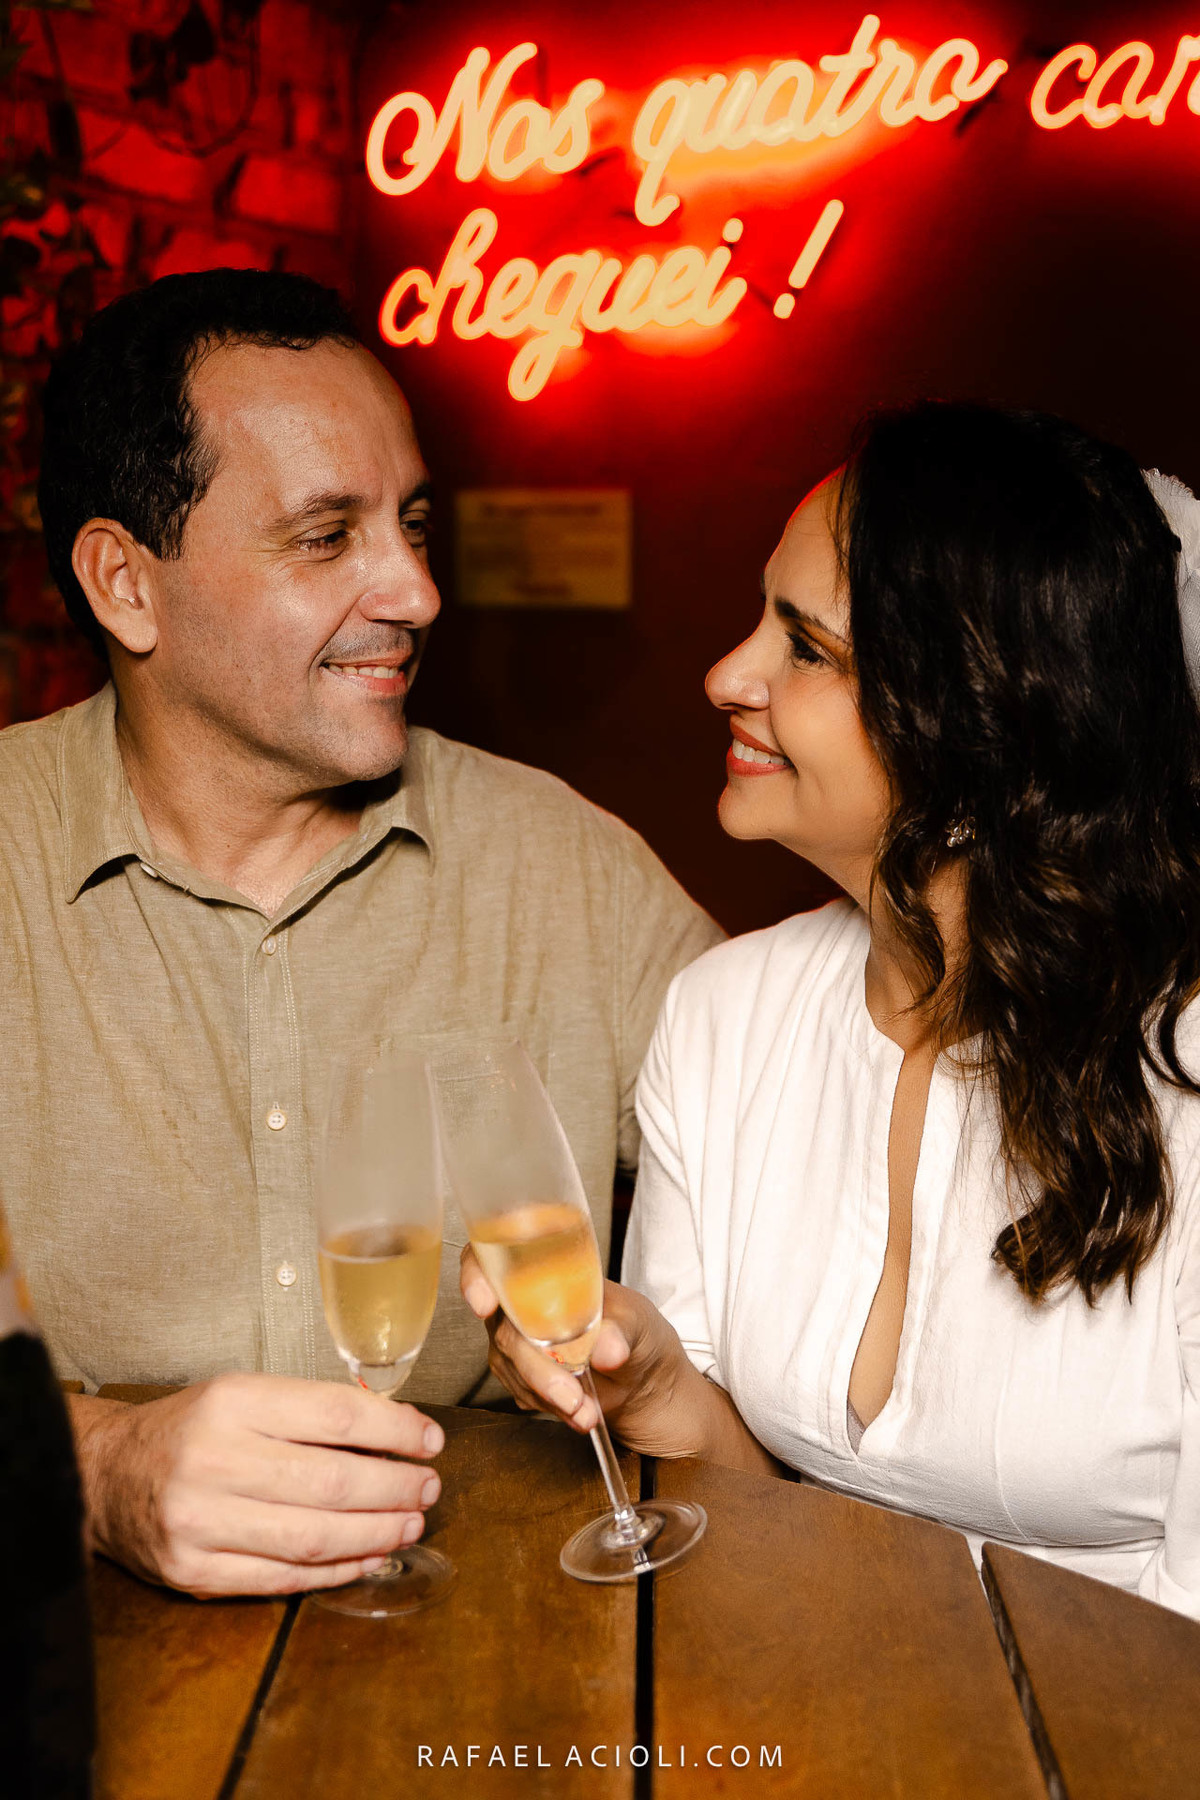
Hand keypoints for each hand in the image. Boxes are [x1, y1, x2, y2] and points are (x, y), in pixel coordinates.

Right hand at [69, 1373, 444, 1598]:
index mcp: (231, 1402)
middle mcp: (214, 1460)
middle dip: (395, 1488)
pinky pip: (283, 1576)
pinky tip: (368, 1556)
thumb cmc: (188, 1430)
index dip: (395, 1431)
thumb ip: (309, 1410)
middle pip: (331, 1482)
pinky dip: (336, 1570)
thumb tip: (393, 1426)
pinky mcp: (194, 1572)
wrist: (103, 1476)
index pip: (335, 1416)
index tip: (429, 1440)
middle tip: (428, 1488)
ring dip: (376, 1534)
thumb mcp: (241, 1395)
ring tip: (409, 1524)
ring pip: (313, 1536)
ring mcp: (201, 1522)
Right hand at [459, 1248, 701, 1457]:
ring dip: (549, 1395)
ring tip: (587, 1411)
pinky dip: (554, 1408)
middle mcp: (519, 1303)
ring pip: (512, 1367)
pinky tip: (581, 1413)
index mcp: (543, 1269)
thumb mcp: (639, 1322)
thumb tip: (608, 1348)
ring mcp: (514, 1343)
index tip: (485, 1303)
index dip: (476, 1275)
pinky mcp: (519, 1378)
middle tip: (572, 1395)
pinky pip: (524, 1393)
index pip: (489, 1259)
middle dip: (537, 1366)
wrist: (642, 1379)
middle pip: (504, 1327)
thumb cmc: (636, 1332)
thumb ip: (622, 1330)